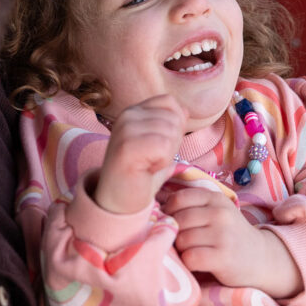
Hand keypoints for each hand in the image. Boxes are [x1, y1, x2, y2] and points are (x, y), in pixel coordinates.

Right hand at [93, 95, 185, 214]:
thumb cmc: (140, 176)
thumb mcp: (159, 146)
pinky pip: (163, 146)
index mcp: (133, 111)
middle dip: (173, 143)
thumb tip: (186, 110)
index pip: (170, 102)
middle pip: (173, 118)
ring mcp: (124, 129)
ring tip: (148, 164)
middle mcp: (127, 115)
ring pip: (170, 132)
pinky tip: (146, 169)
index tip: (158, 146)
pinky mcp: (126, 146)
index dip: (175, 125)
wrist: (119, 203)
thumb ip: (170, 126)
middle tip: (152, 159)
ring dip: (167, 154)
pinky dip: (162, 162)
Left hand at [162, 188, 300, 296]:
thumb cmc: (229, 236)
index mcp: (215, 198)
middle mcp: (220, 213)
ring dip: (181, 250)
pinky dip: (189, 263)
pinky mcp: (224, 257)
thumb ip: (191, 207)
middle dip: (174, 234)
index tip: (173, 223)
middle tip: (183, 243)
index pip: (178, 198)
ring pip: (182, 240)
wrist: (261, 259)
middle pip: (177, 221)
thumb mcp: (216, 212)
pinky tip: (198, 263)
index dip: (169, 212)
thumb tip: (153, 208)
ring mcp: (223, 235)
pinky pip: (190, 258)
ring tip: (193, 252)